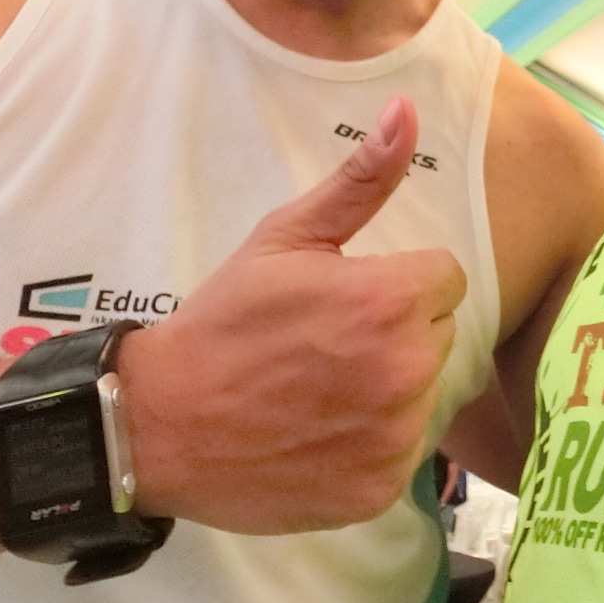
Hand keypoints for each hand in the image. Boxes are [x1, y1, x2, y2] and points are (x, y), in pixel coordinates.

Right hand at [120, 96, 463, 532]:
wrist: (159, 423)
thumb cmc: (224, 321)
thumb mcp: (286, 239)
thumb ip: (360, 182)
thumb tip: (407, 113)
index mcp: (391, 301)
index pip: (444, 279)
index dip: (396, 284)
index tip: (346, 299)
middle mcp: (406, 370)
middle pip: (438, 336)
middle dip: (397, 333)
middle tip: (327, 345)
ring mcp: (395, 437)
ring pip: (425, 395)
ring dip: (389, 391)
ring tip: (321, 390)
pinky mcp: (380, 489)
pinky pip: (404, 453)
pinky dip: (372, 445)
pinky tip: (321, 434)